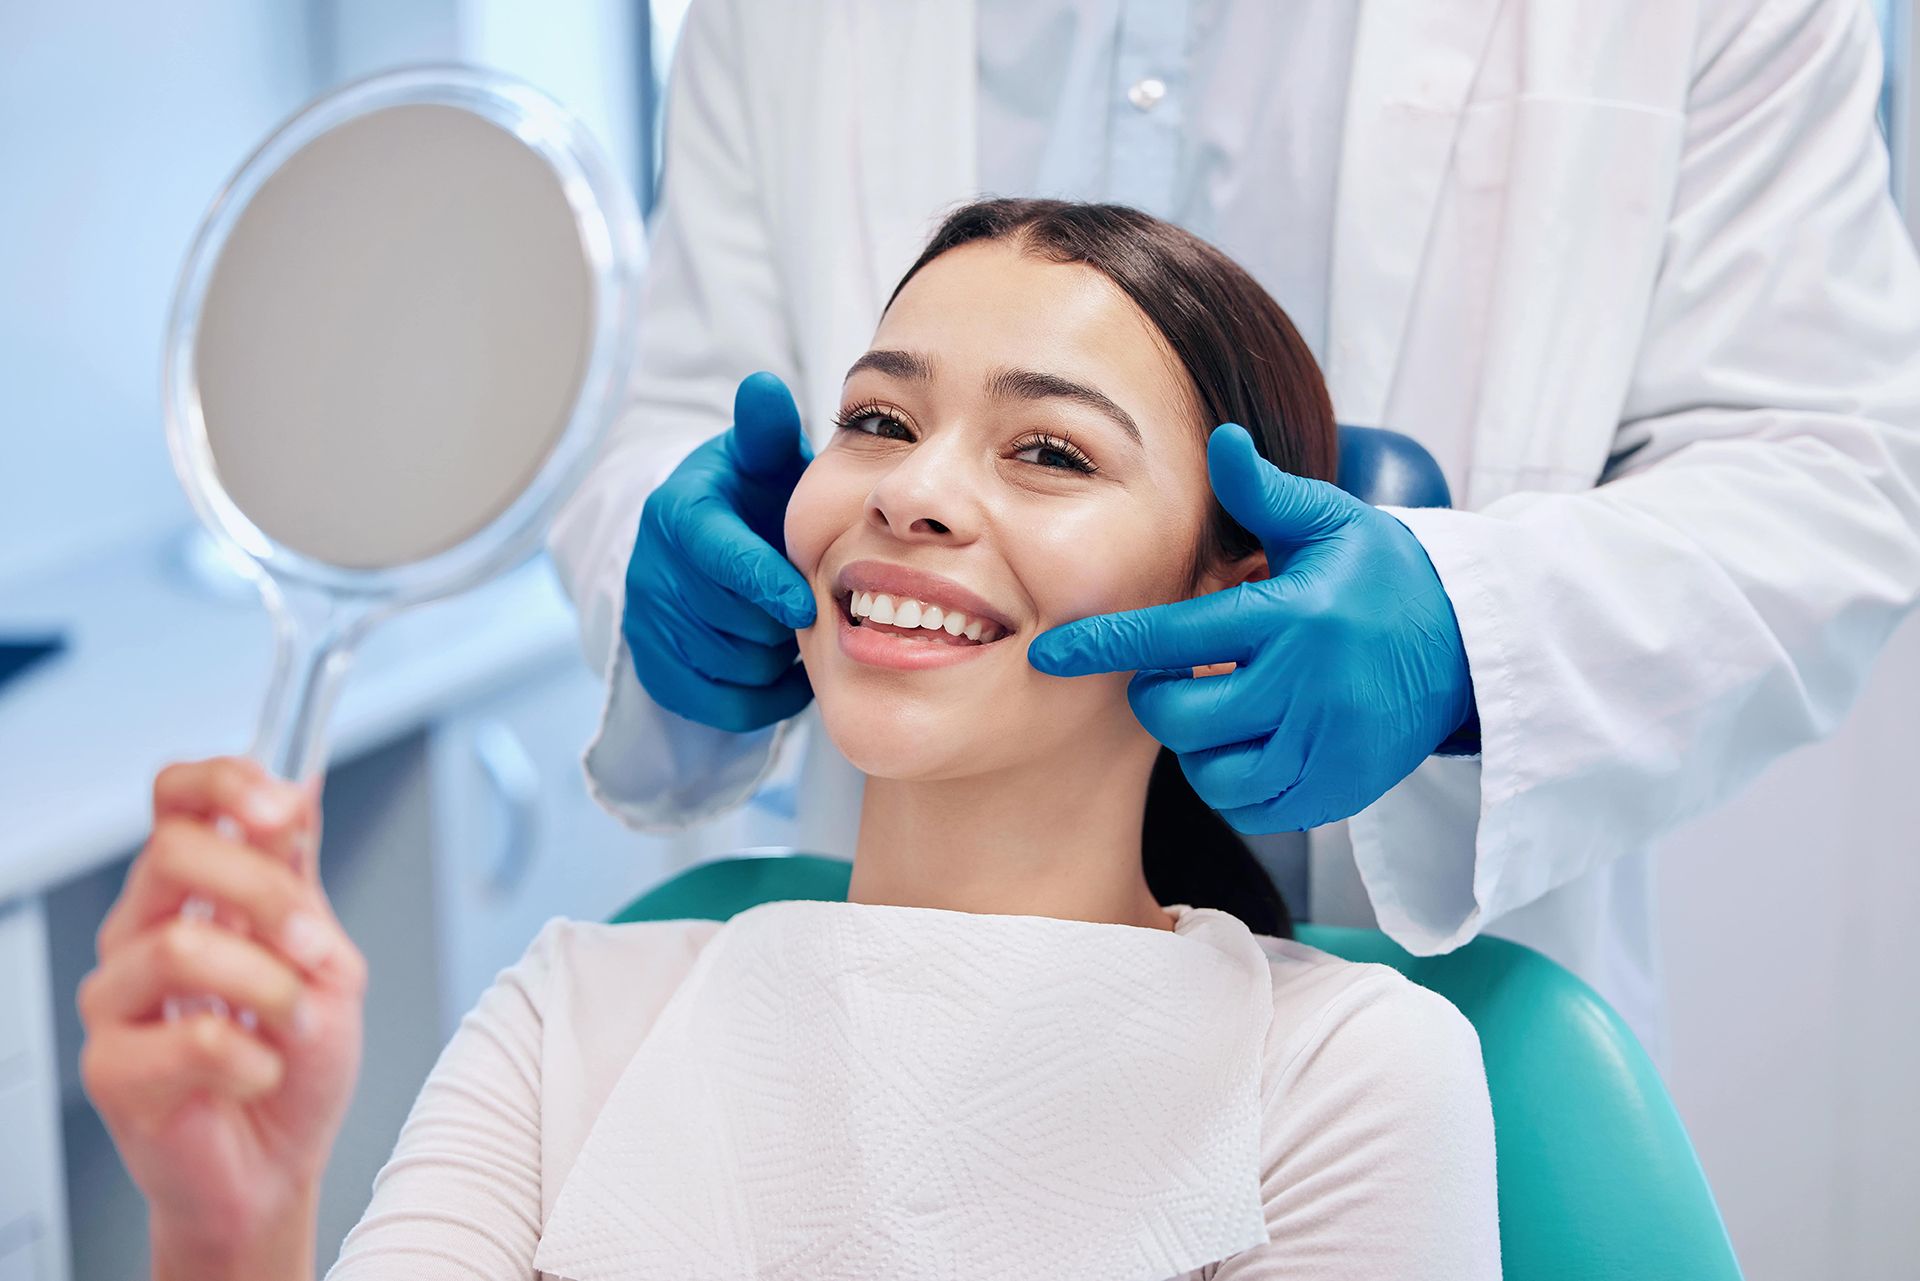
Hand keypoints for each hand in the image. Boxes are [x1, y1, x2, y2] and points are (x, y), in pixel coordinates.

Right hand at [79, 756, 364, 1278]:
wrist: (279, 1162)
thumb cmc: (296, 1058)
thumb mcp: (324, 956)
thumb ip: (300, 879)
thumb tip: (298, 785)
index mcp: (195, 892)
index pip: (176, 798)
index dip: (221, 783)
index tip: (279, 808)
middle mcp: (145, 930)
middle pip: (171, 852)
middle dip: (265, 893)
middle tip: (316, 949)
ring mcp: (118, 997)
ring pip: (183, 946)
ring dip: (270, 988)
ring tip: (296, 1025)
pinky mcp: (111, 1066)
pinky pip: (192, 1040)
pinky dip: (256, 1059)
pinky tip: (261, 1073)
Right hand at [625, 371, 815, 732]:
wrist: (705, 544)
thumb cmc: (751, 497)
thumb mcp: (760, 459)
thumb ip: (766, 430)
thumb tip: (763, 387)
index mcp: (677, 513)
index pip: (721, 559)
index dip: (766, 585)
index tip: (807, 604)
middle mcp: (650, 569)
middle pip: (734, 622)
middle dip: (782, 620)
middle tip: (813, 606)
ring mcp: (647, 623)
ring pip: (733, 666)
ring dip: (777, 656)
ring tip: (794, 628)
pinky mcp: (654, 669)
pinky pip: (722, 705)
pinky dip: (764, 696)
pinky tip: (784, 666)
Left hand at [1028, 424, 1474, 831]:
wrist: (1472, 645)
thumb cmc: (1384, 576)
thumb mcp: (1332, 523)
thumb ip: (1264, 494)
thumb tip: (1219, 440)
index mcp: (1290, 615)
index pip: (1172, 637)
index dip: (1104, 647)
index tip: (1050, 655)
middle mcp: (1306, 686)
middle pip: (1180, 717)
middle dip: (1160, 697)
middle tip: (1181, 674)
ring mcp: (1326, 746)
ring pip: (1211, 773)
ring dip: (1198, 744)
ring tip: (1222, 707)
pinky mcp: (1341, 790)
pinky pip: (1254, 808)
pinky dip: (1236, 783)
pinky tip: (1251, 743)